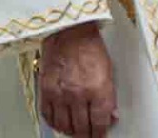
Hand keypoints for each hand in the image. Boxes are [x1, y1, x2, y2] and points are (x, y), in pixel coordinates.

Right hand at [40, 22, 117, 136]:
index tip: (100, 135)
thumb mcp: (108, 70)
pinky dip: (54, 123)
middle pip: (82, 128)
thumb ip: (109, 96)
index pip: (99, 122)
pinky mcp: (45, 90)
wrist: (69, 31)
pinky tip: (60, 122)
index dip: (100, 133)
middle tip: (89, 135)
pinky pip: (48, 116)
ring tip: (75, 130)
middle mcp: (78, 94)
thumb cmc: (89, 45)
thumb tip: (111, 114)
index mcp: (97, 88)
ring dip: (71, 131)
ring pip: (64, 125)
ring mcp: (60, 93)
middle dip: (87, 135)